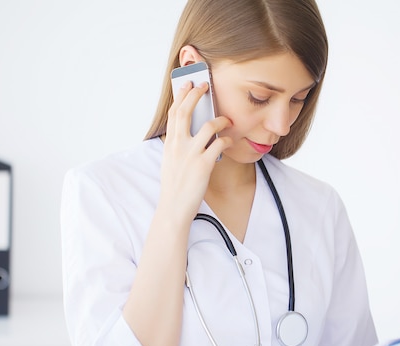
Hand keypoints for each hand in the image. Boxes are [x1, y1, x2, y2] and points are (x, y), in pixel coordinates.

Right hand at [159, 80, 232, 220]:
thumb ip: (178, 145)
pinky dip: (227, 140)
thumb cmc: (175, 186)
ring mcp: (191, 154)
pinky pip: (219, 144)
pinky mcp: (203, 165)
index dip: (181, 96)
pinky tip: (230, 141)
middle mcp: (178, 146)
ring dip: (220, 119)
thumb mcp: (170, 161)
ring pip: (207, 126)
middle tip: (205, 84)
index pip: (173, 113)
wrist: (174, 208)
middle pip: (185, 111)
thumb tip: (190, 132)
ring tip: (226, 119)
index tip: (188, 84)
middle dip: (196, 94)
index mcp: (169, 144)